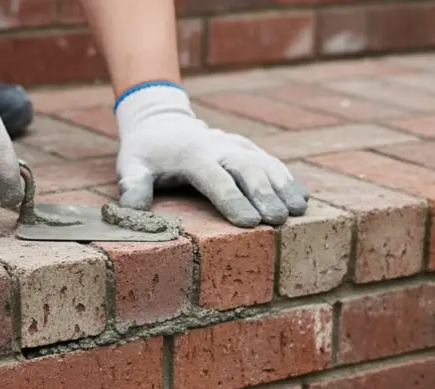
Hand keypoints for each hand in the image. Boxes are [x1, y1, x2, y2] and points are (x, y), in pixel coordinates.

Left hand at [114, 84, 307, 226]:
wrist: (162, 120)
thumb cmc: (148, 152)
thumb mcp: (133, 166)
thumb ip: (134, 186)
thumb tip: (132, 211)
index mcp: (193, 154)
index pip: (216, 180)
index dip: (233, 201)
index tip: (250, 222)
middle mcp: (220, 147)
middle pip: (247, 170)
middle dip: (265, 195)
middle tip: (279, 220)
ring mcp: (238, 146)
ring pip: (265, 164)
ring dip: (283, 187)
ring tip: (298, 210)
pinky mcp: (249, 148)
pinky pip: (272, 163)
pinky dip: (288, 179)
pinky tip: (302, 198)